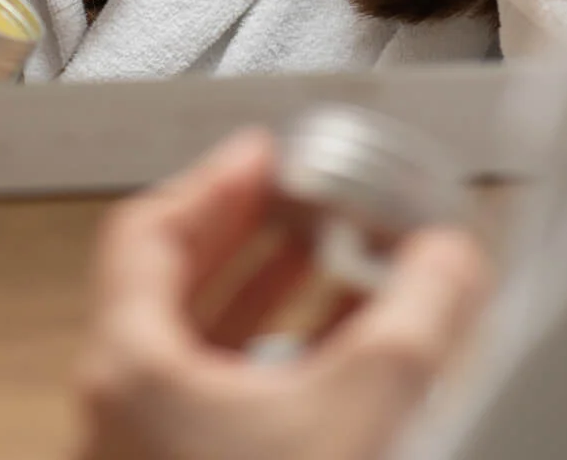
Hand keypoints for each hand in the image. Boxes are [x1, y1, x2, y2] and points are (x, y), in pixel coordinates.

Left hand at [73, 127, 492, 459]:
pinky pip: (219, 410)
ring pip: (197, 353)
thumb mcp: (357, 412)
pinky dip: (272, 369)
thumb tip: (445, 259)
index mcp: (129, 366)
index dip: (214, 181)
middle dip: (248, 237)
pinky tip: (334, 374)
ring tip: (332, 272)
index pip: (148, 231)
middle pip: (171, 287)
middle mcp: (122, 412)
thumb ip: (411, 320)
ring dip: (266, 302)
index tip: (262, 154)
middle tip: (303, 200)